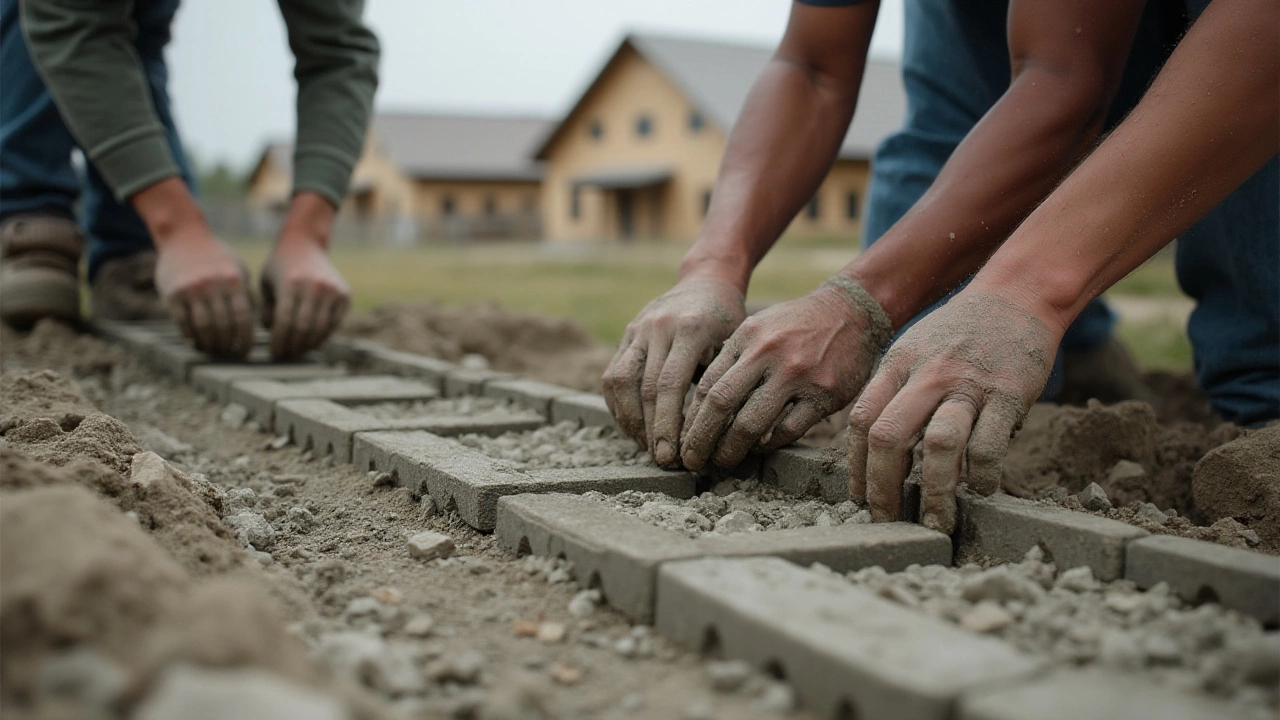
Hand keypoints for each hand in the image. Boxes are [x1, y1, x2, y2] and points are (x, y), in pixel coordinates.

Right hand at [136, 179, 253, 358]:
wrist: (184, 236)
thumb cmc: (217, 256)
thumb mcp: (237, 270)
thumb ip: (245, 294)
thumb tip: (256, 325)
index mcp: (234, 280)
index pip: (243, 318)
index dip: (245, 340)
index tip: (246, 352)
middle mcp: (213, 285)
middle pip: (224, 326)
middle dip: (228, 345)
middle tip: (229, 355)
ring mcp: (192, 290)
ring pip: (203, 328)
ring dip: (210, 345)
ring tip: (215, 351)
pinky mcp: (173, 294)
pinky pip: (183, 323)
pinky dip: (191, 337)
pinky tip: (196, 342)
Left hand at [259, 193, 349, 359]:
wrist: (305, 243)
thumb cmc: (280, 267)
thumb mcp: (266, 284)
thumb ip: (267, 310)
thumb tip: (274, 334)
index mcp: (291, 284)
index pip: (285, 323)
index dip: (279, 342)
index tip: (274, 353)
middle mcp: (314, 287)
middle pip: (303, 329)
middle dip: (293, 347)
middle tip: (286, 356)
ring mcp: (332, 291)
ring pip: (321, 329)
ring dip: (308, 344)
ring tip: (297, 351)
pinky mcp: (344, 294)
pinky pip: (333, 323)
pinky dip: (322, 335)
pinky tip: (311, 341)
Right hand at [602, 279, 745, 465]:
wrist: (707, 281)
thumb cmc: (730, 321)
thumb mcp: (736, 343)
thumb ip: (726, 380)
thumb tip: (727, 435)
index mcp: (690, 328)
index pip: (670, 385)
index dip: (669, 425)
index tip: (676, 455)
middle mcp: (658, 326)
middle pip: (646, 388)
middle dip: (653, 430)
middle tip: (663, 460)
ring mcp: (638, 329)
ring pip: (621, 382)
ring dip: (631, 420)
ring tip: (647, 446)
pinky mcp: (626, 335)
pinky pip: (614, 375)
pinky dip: (619, 405)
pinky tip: (634, 428)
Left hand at [680, 276, 890, 470]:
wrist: (850, 312)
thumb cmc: (795, 325)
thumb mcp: (758, 327)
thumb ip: (732, 358)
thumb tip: (700, 403)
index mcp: (746, 337)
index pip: (706, 384)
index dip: (690, 418)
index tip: (684, 438)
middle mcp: (768, 353)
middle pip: (720, 404)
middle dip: (700, 438)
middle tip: (692, 460)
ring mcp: (796, 374)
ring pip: (751, 422)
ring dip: (731, 448)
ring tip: (722, 460)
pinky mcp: (823, 393)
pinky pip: (787, 429)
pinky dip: (768, 444)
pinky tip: (759, 449)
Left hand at [847, 290, 1058, 532]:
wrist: (1016, 295)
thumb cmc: (959, 332)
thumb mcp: (912, 350)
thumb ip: (892, 391)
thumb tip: (872, 450)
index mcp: (898, 365)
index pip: (862, 420)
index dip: (856, 465)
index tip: (859, 497)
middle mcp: (928, 374)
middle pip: (890, 436)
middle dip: (883, 487)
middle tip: (887, 520)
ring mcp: (968, 384)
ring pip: (940, 445)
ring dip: (934, 491)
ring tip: (935, 521)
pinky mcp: (1008, 394)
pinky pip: (989, 444)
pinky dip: (982, 475)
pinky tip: (981, 488)